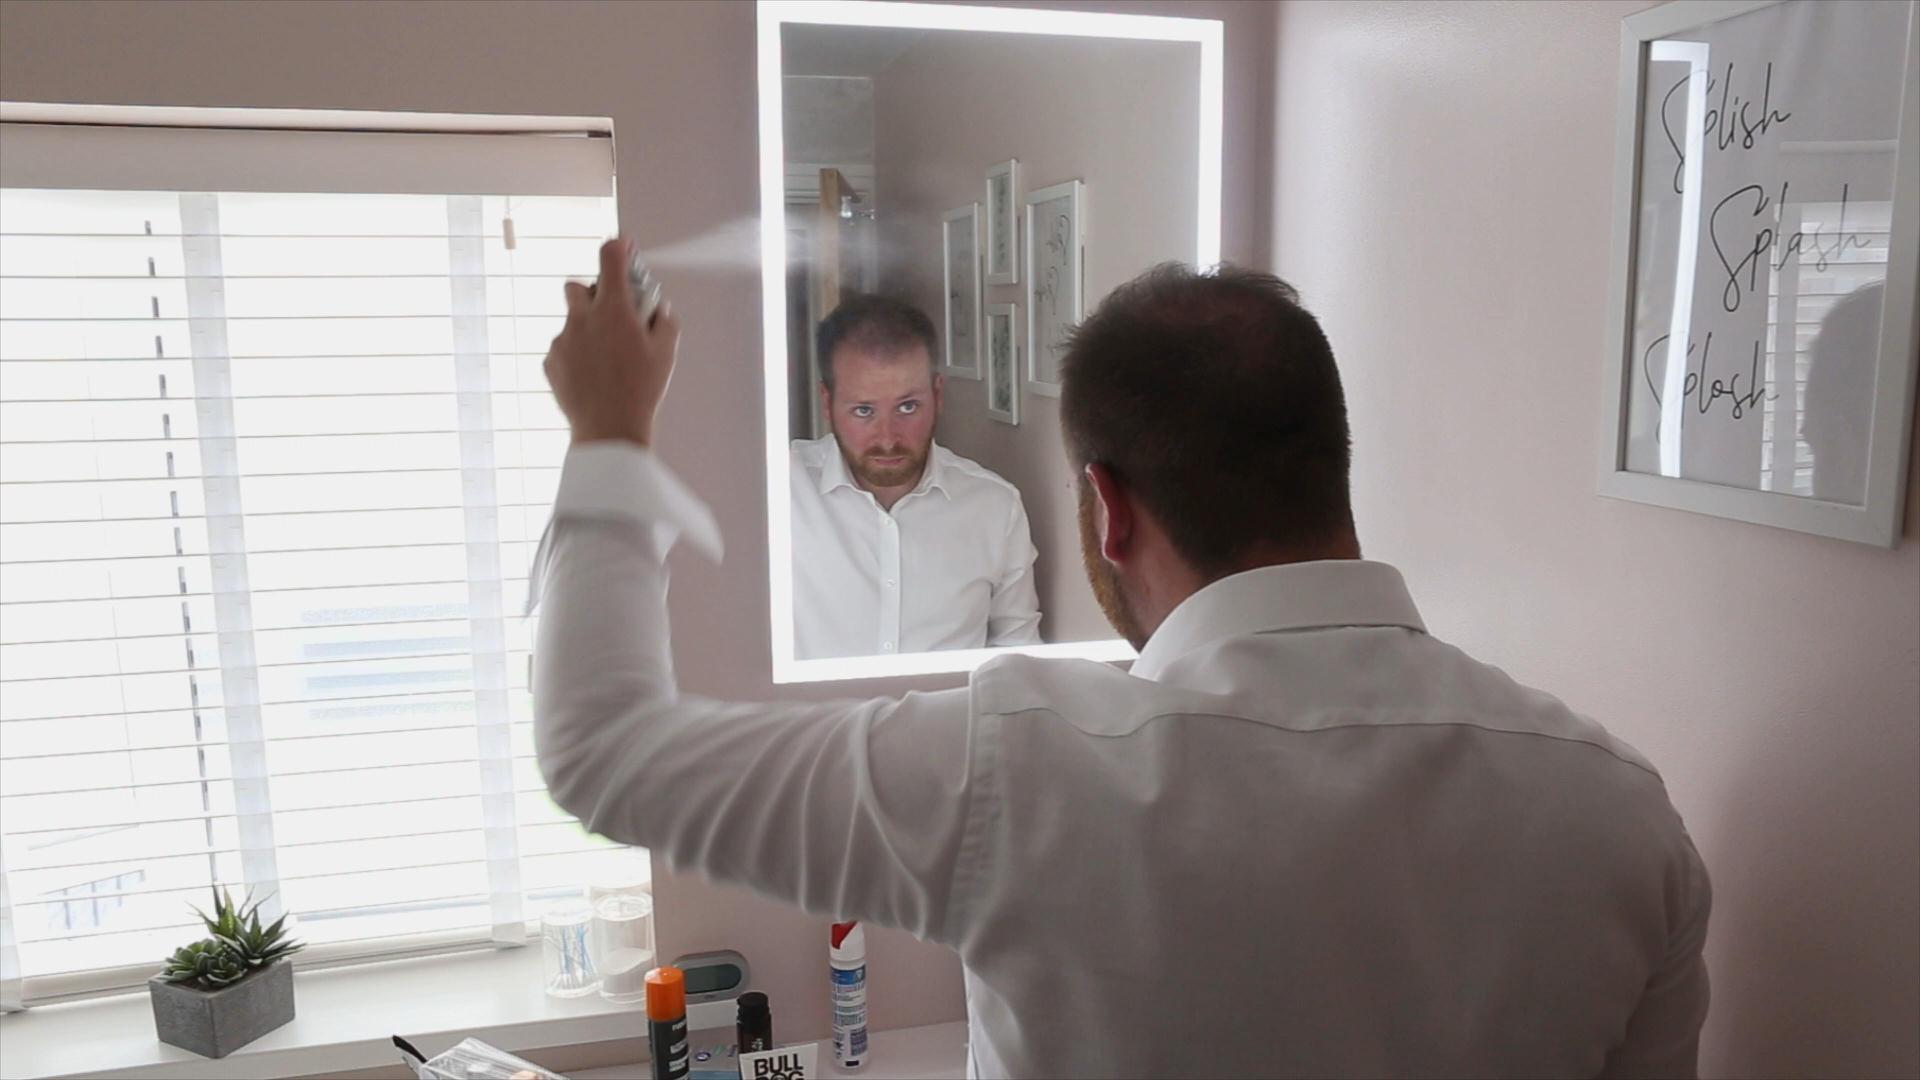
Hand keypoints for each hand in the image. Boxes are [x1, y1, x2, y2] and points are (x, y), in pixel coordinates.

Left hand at [544, 237, 680, 446]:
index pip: (610, 257)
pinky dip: (576, 355)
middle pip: (577, 286)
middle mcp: (583, 319)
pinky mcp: (551, 362)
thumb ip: (664, 320)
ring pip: (571, 322)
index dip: (618, 247)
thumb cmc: (641, 391)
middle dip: (593, 294)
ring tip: (606, 360)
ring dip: (587, 331)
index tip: (623, 247)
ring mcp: (563, 340)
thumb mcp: (666, 352)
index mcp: (614, 310)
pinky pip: (563, 349)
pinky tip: (593, 377)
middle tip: (612, 315)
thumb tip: (657, 309)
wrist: (609, 428)